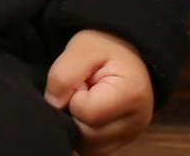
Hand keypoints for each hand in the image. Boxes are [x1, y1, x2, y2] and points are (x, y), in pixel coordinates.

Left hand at [44, 28, 153, 155]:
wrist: (130, 49)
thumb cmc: (107, 44)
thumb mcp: (82, 47)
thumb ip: (64, 74)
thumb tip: (53, 104)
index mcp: (131, 95)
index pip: (86, 113)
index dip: (73, 95)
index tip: (82, 78)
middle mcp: (136, 122)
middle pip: (87, 135)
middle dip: (74, 112)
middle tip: (82, 88)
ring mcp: (131, 135)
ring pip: (88, 147)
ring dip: (78, 126)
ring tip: (86, 99)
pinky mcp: (123, 141)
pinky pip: (94, 150)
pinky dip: (85, 135)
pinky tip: (88, 113)